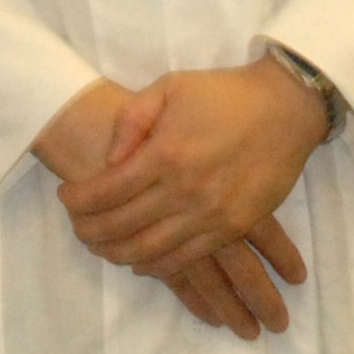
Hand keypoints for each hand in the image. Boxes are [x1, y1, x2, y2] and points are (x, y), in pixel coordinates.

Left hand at [59, 60, 330, 285]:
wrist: (287, 107)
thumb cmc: (225, 93)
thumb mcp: (170, 87)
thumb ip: (132, 120)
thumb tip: (109, 160)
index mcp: (166, 153)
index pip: (106, 191)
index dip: (78, 201)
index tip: (66, 198)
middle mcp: (185, 190)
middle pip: (122, 228)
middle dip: (90, 232)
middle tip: (77, 228)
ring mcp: (211, 214)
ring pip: (150, 252)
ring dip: (117, 254)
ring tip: (102, 246)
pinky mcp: (233, 228)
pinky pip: (186, 260)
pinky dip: (156, 266)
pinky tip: (140, 260)